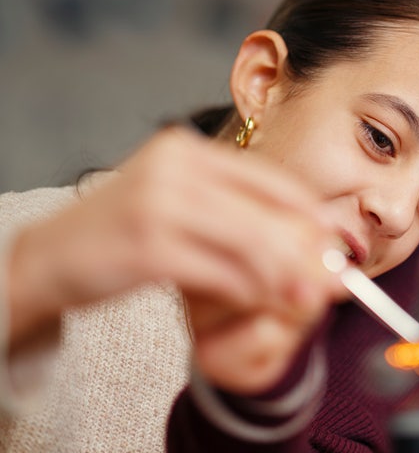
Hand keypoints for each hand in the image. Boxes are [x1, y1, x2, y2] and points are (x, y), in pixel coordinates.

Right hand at [7, 127, 342, 391]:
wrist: (47, 258)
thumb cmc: (122, 234)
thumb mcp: (178, 206)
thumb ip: (234, 214)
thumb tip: (305, 241)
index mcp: (187, 147)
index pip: (270, 177)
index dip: (310, 213)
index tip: (336, 244)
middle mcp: (175, 166)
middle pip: (268, 210)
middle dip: (307, 251)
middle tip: (335, 283)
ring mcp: (159, 203)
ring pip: (250, 243)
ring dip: (284, 277)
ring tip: (302, 299)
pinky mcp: (147, 245)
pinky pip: (219, 273)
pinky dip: (247, 293)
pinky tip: (256, 304)